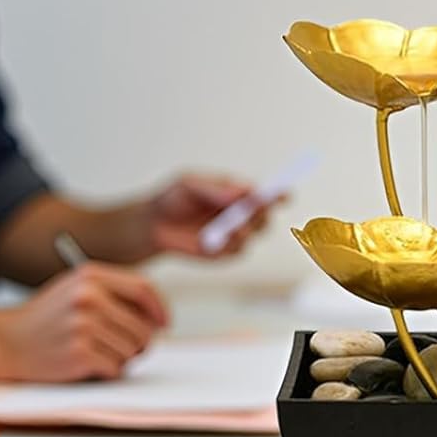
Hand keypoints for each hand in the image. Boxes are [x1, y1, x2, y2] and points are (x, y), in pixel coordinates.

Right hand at [0, 264, 167, 380]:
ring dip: (121, 359)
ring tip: (97, 355)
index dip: (159, 308)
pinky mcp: (78, 353)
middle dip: (141, 343)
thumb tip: (156, 315)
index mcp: (90, 275)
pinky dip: (107, 372)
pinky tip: (87, 366)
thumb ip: (112, 293)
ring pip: (132, 349)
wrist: (3, 343)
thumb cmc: (44, 320)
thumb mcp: (75, 290)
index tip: (164, 323)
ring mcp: (83, 324)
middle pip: (143, 326)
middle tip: (127, 350)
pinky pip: (115, 368)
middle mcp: (88, 296)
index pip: (143, 288)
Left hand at [144, 172, 273, 259]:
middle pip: (266, 215)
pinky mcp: (225, 253)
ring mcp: (236, 235)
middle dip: (262, 212)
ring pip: (255, 233)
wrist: (152, 225)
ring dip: (245, 228)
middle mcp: (242, 214)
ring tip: (230, 225)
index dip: (279, 194)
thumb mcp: (189, 183)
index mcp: (239, 193)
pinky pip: (237, 250)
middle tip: (251, 208)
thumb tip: (242, 193)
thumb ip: (215, 188)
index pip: (267, 193)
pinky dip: (229, 244)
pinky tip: (213, 239)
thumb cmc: (173, 198)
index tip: (284, 194)